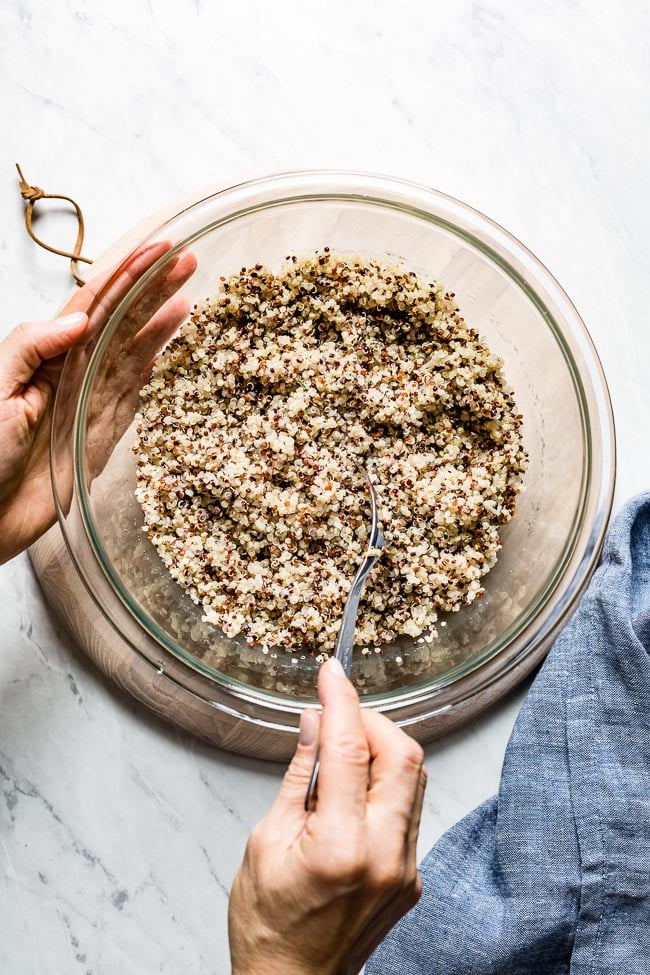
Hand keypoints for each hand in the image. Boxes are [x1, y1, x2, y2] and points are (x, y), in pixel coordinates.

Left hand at [0, 242, 195, 563]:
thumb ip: (31, 347)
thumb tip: (79, 318)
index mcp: (44, 353)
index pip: (91, 302)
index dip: (124, 274)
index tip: (154, 249)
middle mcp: (71, 370)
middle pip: (119, 319)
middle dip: (150, 287)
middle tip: (185, 260)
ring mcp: (91, 399)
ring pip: (133, 350)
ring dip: (159, 320)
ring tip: (187, 293)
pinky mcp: (105, 432)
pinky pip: (136, 391)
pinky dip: (155, 365)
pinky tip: (172, 342)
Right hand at [229, 658, 426, 974]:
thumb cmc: (267, 924)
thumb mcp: (266, 841)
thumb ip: (299, 776)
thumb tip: (313, 723)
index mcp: (341, 845)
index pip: (351, 748)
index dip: (341, 700)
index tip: (331, 672)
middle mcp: (385, 855)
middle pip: (404, 755)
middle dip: (372, 721)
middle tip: (338, 713)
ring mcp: (405, 868)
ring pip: (415, 778)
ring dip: (383, 749)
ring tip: (343, 749)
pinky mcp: (412, 876)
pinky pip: (410, 809)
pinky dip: (386, 783)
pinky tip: (355, 789)